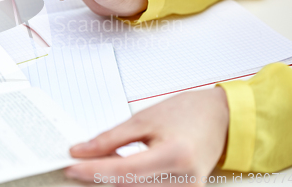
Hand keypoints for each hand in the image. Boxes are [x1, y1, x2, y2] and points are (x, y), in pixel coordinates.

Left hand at [65, 87, 229, 185]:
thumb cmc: (188, 112)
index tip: (71, 166)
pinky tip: (118, 172)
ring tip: (98, 164)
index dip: (92, 171)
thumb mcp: (145, 118)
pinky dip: (129, 184)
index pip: (123, 171)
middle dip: (97, 177)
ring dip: (112, 182)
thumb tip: (83, 151)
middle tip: (77, 165)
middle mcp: (183, 180)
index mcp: (175, 155)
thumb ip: (112, 138)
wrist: (220, 119)